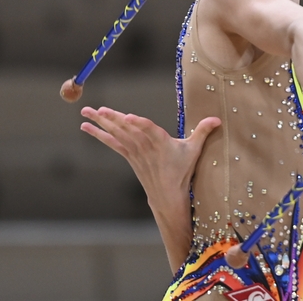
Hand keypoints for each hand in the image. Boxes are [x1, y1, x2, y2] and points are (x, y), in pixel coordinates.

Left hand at [81, 106, 220, 206]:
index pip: (150, 130)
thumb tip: (217, 118)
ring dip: (100, 123)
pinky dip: (99, 135)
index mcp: (161, 143)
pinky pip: (112, 143)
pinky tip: (86, 127)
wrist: (168, 194)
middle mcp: (145, 147)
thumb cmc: (182, 170)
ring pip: (116, 134)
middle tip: (97, 109)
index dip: (140, 124)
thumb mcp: (194, 150)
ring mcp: (134, 152)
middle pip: (127, 130)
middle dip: (111, 119)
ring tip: (85, 111)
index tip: (130, 117)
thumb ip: (203, 131)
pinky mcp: (128, 156)